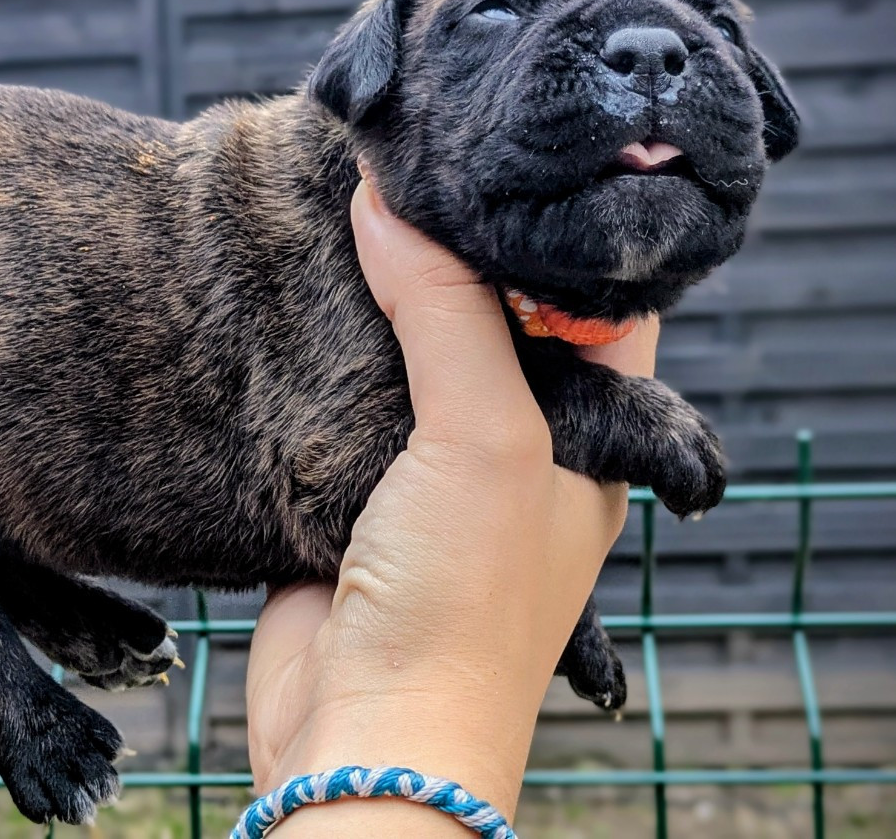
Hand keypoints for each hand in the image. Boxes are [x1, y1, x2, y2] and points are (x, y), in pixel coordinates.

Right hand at [244, 177, 657, 834]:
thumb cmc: (462, 609)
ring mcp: (438, 473)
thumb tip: (386, 202)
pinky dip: (331, 353)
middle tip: (408, 168)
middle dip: (453, 254)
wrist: (363, 731)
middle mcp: (521, 449)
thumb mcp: (485, 436)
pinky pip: (351, 401)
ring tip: (349, 211)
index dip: (557, 235)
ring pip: (417, 357)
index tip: (505, 163)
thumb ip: (446, 312)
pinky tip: (302, 296)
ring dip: (384, 301)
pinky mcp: (362, 492)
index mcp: (590, 438)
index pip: (593, 306)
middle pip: (496, 322)